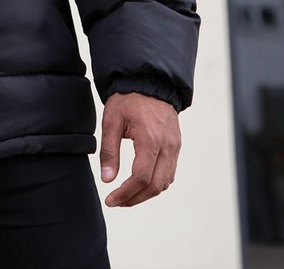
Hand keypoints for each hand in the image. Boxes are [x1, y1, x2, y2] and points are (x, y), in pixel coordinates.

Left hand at [99, 92, 180, 207]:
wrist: (149, 81)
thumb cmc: (128, 99)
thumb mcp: (112, 121)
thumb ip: (109, 151)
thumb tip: (107, 179)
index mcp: (150, 140)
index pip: (141, 178)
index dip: (125, 193)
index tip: (110, 200)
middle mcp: (167, 146)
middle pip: (155, 186)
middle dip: (135, 199)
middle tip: (117, 202)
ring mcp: (174, 147)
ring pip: (165, 182)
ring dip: (146, 193)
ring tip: (126, 195)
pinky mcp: (176, 145)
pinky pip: (170, 172)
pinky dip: (156, 183)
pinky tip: (141, 182)